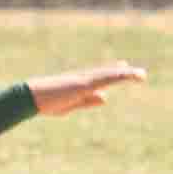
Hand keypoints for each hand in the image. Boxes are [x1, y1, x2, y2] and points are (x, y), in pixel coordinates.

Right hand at [27, 62, 146, 115]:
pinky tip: (129, 75)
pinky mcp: (84, 83)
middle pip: (106, 74)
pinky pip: (105, 78)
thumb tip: (106, 97)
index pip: (98, 78)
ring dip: (125, 74)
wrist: (31, 97)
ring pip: (109, 75)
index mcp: (78, 84)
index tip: (123, 68)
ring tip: (141, 75)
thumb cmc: (45, 102)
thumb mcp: (70, 105)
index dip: (112, 74)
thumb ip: (88, 101)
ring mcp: (84, 79)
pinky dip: (118, 76)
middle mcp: (83, 78)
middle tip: (138, 73)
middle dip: (122, 73)